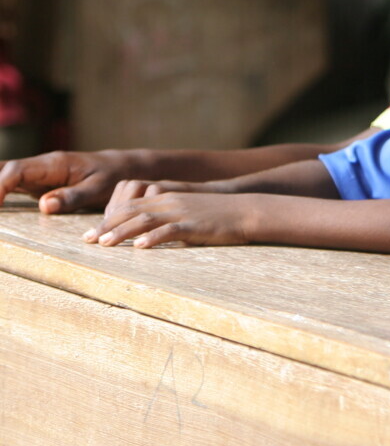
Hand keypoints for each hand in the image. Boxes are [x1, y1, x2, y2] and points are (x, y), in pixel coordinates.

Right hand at [0, 149, 138, 212]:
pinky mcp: (35, 181)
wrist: (122, 167)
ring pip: (2, 174)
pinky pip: (8, 183)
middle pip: (2, 168)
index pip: (17, 171)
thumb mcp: (99, 189)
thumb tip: (43, 206)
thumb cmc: (113, 178)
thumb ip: (72, 197)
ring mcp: (35, 172)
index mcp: (54, 164)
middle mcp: (40, 165)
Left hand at [85, 180, 249, 246]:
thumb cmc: (219, 215)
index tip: (90, 234)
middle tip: (86, 241)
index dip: (107, 220)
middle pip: (130, 212)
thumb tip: (147, 237)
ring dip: (121, 233)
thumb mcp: (188, 212)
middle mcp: (170, 202)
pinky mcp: (195, 224)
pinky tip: (140, 248)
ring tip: (104, 245)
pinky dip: (153, 238)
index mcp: (167, 198)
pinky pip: (170, 230)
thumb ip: (167, 219)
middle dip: (106, 226)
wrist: (247, 209)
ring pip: (145, 220)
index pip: (129, 206)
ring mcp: (182, 212)